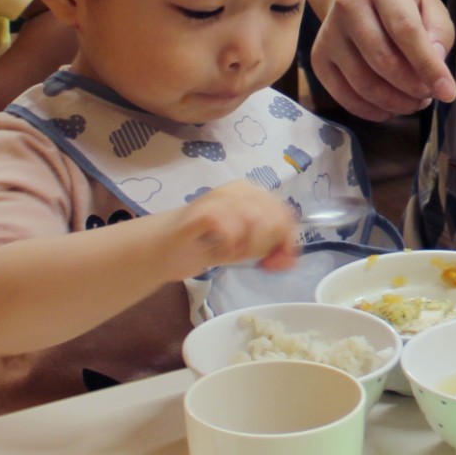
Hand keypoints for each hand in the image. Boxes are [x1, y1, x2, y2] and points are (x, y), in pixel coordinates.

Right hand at [168, 180, 299, 275]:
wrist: (162, 248)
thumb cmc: (204, 244)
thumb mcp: (244, 248)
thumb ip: (268, 249)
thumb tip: (293, 261)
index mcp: (253, 195)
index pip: (285, 215)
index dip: (287, 242)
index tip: (276, 264)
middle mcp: (240, 190)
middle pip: (274, 219)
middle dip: (266, 247)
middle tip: (247, 259)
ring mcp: (220, 197)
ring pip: (256, 220)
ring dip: (247, 247)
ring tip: (230, 253)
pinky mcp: (202, 211)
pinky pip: (231, 227)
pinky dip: (230, 246)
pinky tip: (220, 252)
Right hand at [311, 0, 455, 119]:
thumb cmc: (403, 5)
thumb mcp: (431, 8)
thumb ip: (439, 34)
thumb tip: (435, 65)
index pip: (406, 30)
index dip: (428, 66)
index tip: (448, 93)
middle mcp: (348, 4)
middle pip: (383, 60)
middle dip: (412, 87)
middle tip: (428, 96)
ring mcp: (328, 32)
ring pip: (364, 82)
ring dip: (395, 102)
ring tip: (414, 102)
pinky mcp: (318, 57)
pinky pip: (344, 96)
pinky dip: (372, 110)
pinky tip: (390, 108)